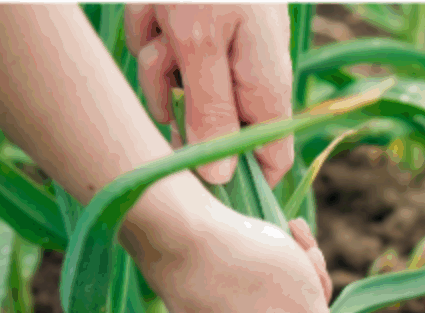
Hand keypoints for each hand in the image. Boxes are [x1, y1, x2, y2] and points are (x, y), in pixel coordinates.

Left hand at [125, 4, 293, 186]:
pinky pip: (165, 49)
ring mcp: (228, 50)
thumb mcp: (199, 41)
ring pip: (177, 84)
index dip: (240, 179)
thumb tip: (221, 177)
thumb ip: (210, 110)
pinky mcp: (202, 27)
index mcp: (266, 85)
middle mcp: (252, 73)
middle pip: (210, 124)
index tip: (195, 182)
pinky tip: (155, 5)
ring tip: (160, 16)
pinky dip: (152, 26)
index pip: (272, 159)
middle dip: (176, 102)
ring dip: (156, 57)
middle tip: (165, 70)